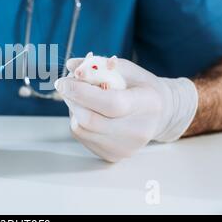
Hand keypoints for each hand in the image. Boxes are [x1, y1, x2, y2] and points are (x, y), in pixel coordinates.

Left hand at [55, 58, 197, 161]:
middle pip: (90, 120)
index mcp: (146, 104)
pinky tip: (89, 111)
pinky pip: (83, 136)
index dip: (81, 92)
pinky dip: (78, 120)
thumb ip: (98, 65)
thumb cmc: (140, 87)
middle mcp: (137, 131)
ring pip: (81, 129)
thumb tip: (71, 65)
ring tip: (82, 97)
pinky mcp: (112, 155)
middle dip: (71, 99)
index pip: (110, 103)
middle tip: (64, 84)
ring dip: (73, 109)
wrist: (159, 115)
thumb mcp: (125, 69)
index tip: (62, 82)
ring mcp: (124, 147)